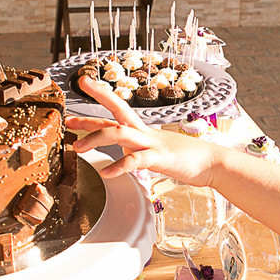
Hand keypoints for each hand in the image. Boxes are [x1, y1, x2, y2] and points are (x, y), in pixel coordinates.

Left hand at [68, 76, 218, 183]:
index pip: (114, 111)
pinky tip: (106, 173)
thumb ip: (136, 148)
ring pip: (119, 132)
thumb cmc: (185, 158)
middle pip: (115, 110)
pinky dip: (119, 166)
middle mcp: (143, 131)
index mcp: (141, 129)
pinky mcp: (160, 158)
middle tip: (69, 115)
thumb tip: (124, 152)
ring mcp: (151, 143)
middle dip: (93, 105)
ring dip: (95, 138)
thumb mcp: (154, 150)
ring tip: (76, 148)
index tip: (74, 107)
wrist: (211, 162)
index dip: (94, 106)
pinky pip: (136, 160)